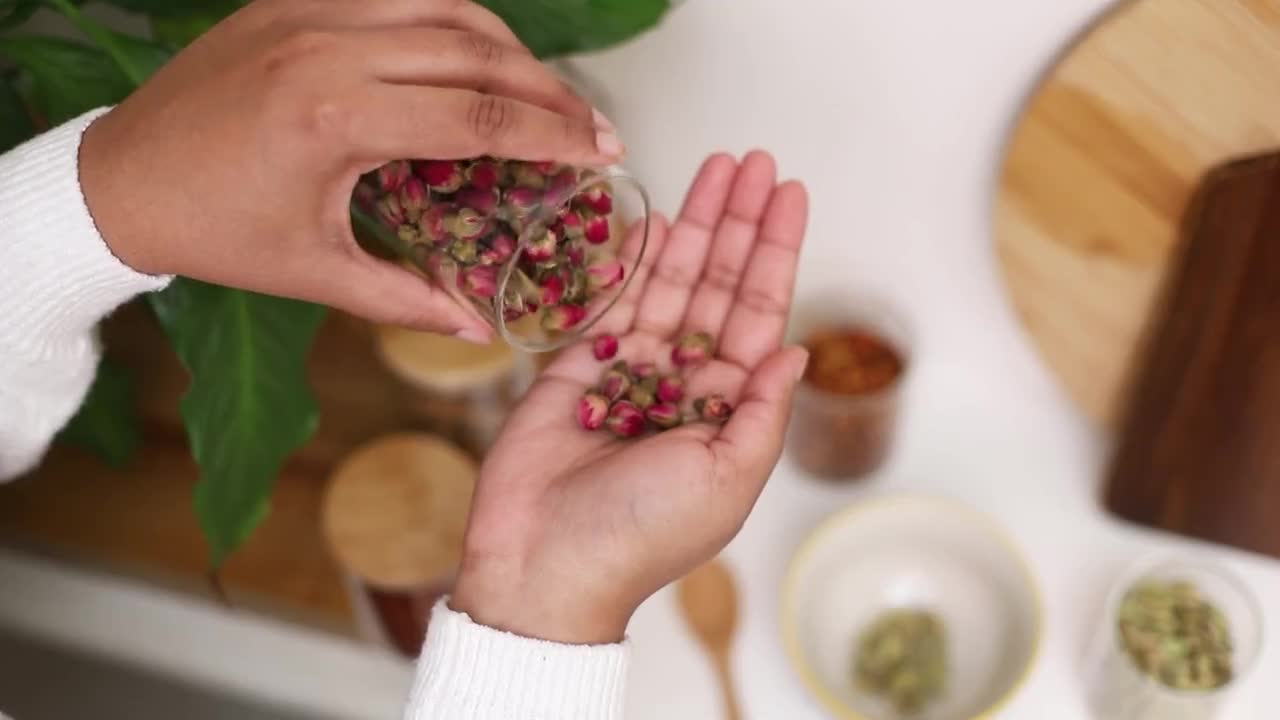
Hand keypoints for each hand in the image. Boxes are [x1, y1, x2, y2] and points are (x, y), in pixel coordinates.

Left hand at [79, 0, 621, 341]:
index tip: (602, 151)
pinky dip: (450, 19)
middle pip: (477, 50)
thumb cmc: (214, 231)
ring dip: (508, 46)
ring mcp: (308, 11)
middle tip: (594, 125)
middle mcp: (327, 48)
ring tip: (545, 91)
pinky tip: (474, 55)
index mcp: (335, 118)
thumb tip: (475, 327)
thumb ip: (405, 299)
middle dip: (549, 90)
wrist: (122, 180)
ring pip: (445, 6)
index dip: (553, 135)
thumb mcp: (315, 273)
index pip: (478, 114)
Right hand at [452, 151, 809, 642]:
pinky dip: (634, 258)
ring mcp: (630, 369)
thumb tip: (797, 348)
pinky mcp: (577, 365)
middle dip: (740, 222)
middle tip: (756, 161)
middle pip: (720, 284)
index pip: (760, 313)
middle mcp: (684, 382)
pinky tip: (655, 217)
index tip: (790, 196)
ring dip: (695, 224)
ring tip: (717, 169)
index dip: (776, 253)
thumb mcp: (728, 477)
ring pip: (671, 281)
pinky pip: (612, 301)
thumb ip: (763, 409)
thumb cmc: (643, 533)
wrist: (547, 561)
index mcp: (727, 409)